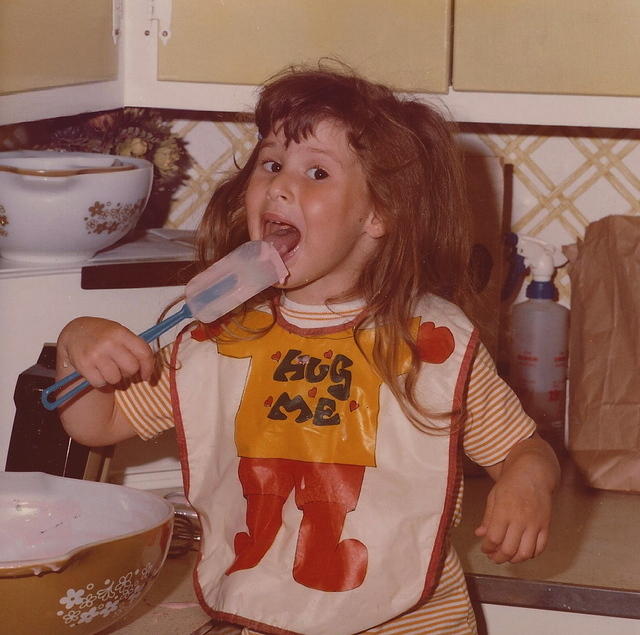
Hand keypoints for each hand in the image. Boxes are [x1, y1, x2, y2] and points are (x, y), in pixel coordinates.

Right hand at [57, 317, 154, 387]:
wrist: (76, 332)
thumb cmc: (103, 334)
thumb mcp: (120, 333)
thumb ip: (134, 347)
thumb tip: (148, 370)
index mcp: (121, 333)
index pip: (143, 353)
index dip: (148, 367)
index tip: (146, 375)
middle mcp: (109, 343)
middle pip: (131, 368)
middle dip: (129, 372)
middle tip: (121, 367)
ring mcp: (95, 354)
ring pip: (116, 379)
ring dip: (113, 377)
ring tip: (107, 367)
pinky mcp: (84, 365)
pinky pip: (100, 383)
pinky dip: (100, 381)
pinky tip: (97, 371)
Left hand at [475, 435, 557, 563]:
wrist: (534, 473)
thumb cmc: (510, 483)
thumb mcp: (494, 496)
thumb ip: (487, 517)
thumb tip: (479, 534)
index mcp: (504, 511)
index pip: (494, 538)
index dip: (487, 547)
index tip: (484, 548)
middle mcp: (520, 519)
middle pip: (509, 549)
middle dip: (498, 558)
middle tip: (493, 557)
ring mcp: (535, 523)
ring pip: (525, 553)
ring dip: (514, 559)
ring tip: (507, 557)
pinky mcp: (546, 525)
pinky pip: (540, 548)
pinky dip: (531, 555)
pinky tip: (522, 551)